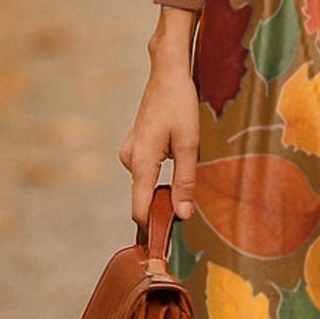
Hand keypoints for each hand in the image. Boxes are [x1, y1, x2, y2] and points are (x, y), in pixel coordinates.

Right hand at [119, 21, 200, 228]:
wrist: (168, 72)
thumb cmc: (180, 104)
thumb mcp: (190, 143)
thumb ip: (186, 180)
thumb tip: (183, 214)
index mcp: (141, 161)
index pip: (140, 209)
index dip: (152, 228)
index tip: (166, 246)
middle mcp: (129, 159)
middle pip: (144, 197)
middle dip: (162, 208)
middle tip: (187, 216)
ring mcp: (130, 151)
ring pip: (148, 183)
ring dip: (165, 189)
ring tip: (188, 185)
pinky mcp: (136, 145)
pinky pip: (148, 171)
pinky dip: (161, 176)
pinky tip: (178, 163)